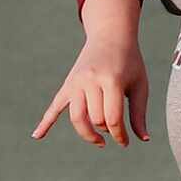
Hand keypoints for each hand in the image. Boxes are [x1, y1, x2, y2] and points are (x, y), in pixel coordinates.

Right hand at [32, 34, 150, 147]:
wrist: (111, 37)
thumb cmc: (130, 64)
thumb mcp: (140, 86)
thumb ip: (139, 113)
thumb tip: (143, 139)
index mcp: (112, 81)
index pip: (112, 118)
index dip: (120, 136)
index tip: (125, 143)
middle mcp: (90, 81)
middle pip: (95, 119)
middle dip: (107, 130)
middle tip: (116, 130)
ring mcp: (76, 82)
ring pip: (76, 117)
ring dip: (86, 134)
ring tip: (99, 141)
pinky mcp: (68, 84)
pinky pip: (55, 106)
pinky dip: (45, 122)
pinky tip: (37, 137)